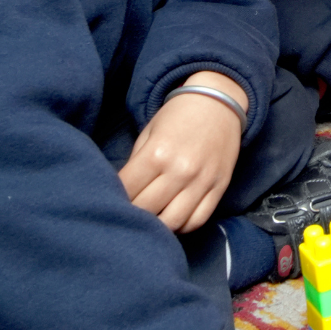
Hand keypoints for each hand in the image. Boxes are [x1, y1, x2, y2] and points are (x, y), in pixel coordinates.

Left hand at [121, 72, 244, 232]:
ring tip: (150, 220)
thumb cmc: (177, 117)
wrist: (218, 103)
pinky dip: (182, 226)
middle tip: (128, 214)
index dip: (114, 200)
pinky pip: (198, 220)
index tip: (111, 202)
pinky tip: (173, 218)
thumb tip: (124, 194)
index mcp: (156, 154)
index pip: (127, 192)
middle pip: (147, 210)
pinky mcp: (219, 188)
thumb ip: (136, 165)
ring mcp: (202, 181)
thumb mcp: (149, 134)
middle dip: (133, 215)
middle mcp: (180, 171)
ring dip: (158, 226)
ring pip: (173, 222)